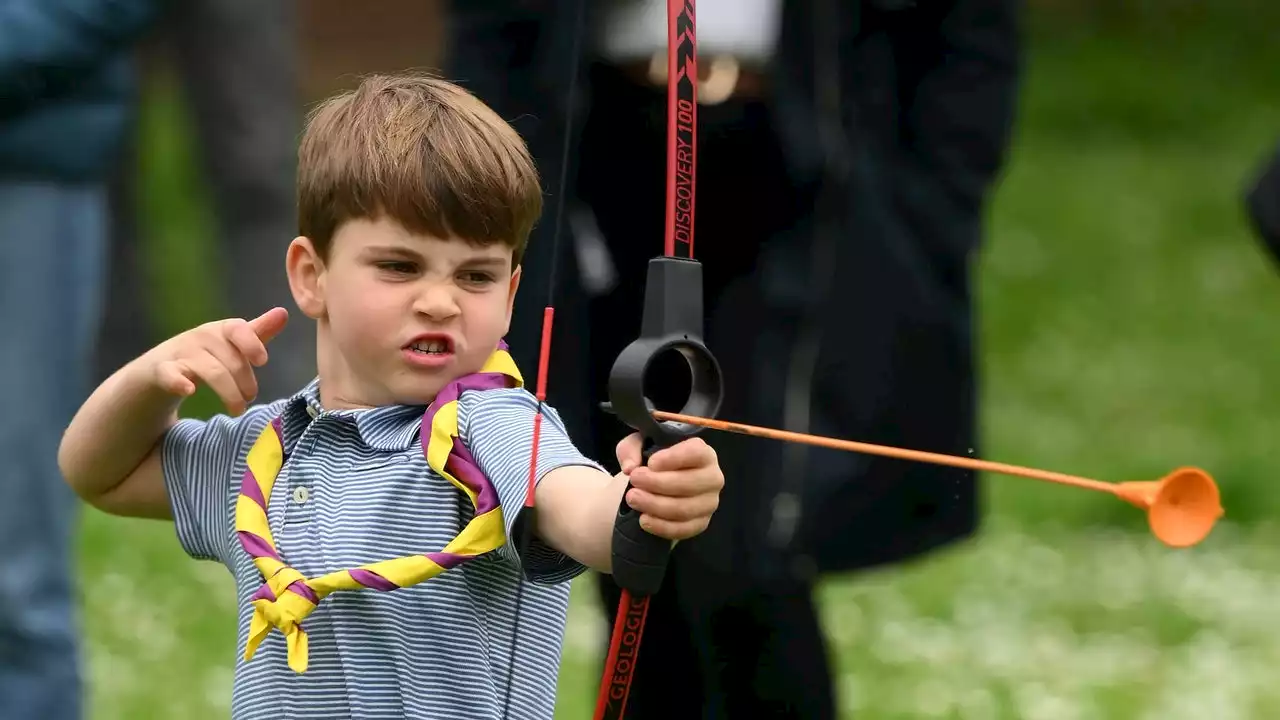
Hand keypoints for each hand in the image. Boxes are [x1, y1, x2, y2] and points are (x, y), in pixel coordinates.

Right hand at [147, 307, 289, 414]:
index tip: (262, 362)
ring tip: (238, 410)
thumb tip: (283, 312)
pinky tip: (190, 390)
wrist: (156, 371)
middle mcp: (200, 338)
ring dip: (228, 393)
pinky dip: (179, 381)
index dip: (251, 343)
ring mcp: (179, 354)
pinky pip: (170, 374)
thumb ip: (256, 333)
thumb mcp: (230, 344)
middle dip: (245, 383)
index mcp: (220, 331)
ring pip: (210, 371)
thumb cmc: (203, 356)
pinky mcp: (161, 371)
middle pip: (230, 360)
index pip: (237, 329)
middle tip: (250, 399)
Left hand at [615, 434, 723, 539]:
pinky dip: (661, 526)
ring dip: (654, 505)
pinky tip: (643, 519)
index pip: (695, 453)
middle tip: (633, 480)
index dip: (673, 458)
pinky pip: (683, 529)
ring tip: (632, 498)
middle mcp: (712, 477)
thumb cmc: (653, 461)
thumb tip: (629, 467)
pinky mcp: (701, 523)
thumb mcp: (638, 445)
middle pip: (688, 483)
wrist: (659, 485)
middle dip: (656, 483)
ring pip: (683, 509)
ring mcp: (709, 503)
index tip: (651, 463)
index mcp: (703, 453)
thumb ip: (631, 449)